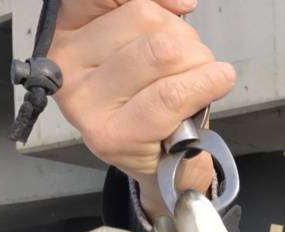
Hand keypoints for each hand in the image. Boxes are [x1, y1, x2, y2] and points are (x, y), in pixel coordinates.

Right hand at [49, 0, 235, 219]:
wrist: (162, 163)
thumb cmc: (151, 99)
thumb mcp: (143, 47)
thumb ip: (150, 13)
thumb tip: (181, 2)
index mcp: (66, 32)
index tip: (184, 8)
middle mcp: (65, 64)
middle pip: (145, 19)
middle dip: (185, 38)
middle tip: (194, 63)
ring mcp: (84, 102)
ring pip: (162, 52)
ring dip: (199, 61)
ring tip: (202, 79)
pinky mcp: (111, 135)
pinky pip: (170, 95)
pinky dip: (206, 83)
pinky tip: (219, 81)